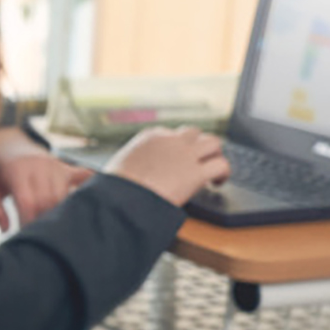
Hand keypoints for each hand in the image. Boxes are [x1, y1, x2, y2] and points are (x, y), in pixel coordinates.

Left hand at [0, 128, 92, 226]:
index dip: (28, 221)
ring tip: (53, 226)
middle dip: (44, 220)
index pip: (29, 201)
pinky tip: (89, 203)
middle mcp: (39, 166)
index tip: (25, 234)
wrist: (6, 142)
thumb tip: (6, 229)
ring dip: (60, 212)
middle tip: (39, 233)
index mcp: (17, 170)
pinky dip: (88, 188)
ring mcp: (55, 165)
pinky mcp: (65, 167)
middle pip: (49, 200)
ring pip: (64, 195)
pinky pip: (83, 176)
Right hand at [103, 127, 231, 206]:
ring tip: (214, 171)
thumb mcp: (117, 168)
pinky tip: (217, 183)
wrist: (121, 197)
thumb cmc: (113, 188)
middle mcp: (170, 140)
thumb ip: (127, 166)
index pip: (171, 133)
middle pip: (194, 133)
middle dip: (199, 146)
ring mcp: (185, 154)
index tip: (176, 160)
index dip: (176, 147)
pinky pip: (221, 165)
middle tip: (200, 161)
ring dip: (215, 155)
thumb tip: (106, 180)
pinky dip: (223, 173)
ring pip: (214, 143)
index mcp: (149, 137)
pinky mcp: (196, 172)